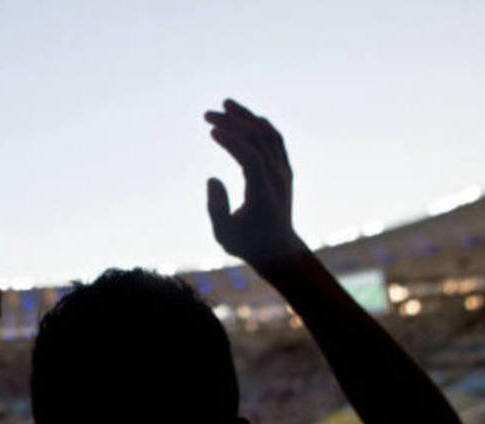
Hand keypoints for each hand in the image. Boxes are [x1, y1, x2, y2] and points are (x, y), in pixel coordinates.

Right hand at [204, 99, 304, 265]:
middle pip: (258, 140)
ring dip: (247, 117)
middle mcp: (277, 177)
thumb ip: (216, 208)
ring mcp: (283, 172)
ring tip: (226, 104)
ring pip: (268, 135)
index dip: (231, 141)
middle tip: (207, 114)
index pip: (250, 158)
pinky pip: (275, 140)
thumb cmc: (247, 243)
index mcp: (263, 193)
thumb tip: (212, 178)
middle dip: (233, 123)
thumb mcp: (224, 234)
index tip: (210, 131)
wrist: (279, 249)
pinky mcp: (284, 169)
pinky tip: (244, 119)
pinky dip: (259, 125)